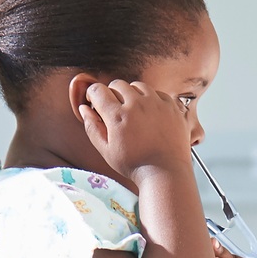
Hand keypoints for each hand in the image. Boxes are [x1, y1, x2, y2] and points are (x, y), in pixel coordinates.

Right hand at [77, 80, 192, 180]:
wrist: (165, 173)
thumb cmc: (134, 165)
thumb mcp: (106, 151)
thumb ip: (92, 127)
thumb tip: (84, 108)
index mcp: (117, 116)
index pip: (98, 90)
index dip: (93, 95)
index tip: (96, 103)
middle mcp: (137, 104)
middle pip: (118, 84)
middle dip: (112, 94)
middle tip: (115, 109)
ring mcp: (156, 104)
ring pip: (138, 86)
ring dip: (133, 94)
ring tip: (134, 111)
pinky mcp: (172, 107)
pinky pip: (158, 93)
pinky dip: (152, 100)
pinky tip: (151, 115)